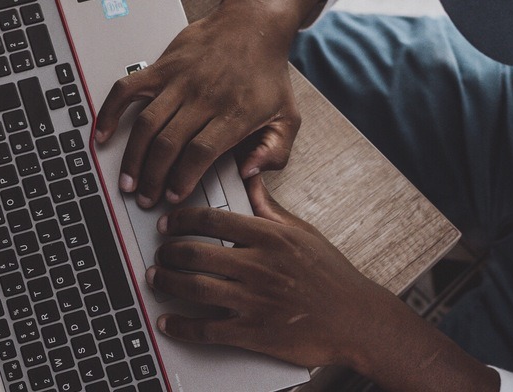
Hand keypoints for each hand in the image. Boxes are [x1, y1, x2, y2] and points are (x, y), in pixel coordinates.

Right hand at [93, 0, 300, 207]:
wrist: (253, 25)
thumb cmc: (267, 73)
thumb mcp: (288, 117)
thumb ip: (274, 151)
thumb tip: (250, 172)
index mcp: (234, 113)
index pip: (201, 153)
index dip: (183, 178)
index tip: (174, 196)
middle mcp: (204, 96)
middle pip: (169, 144)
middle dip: (153, 177)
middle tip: (147, 198)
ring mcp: (179, 80)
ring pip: (146, 124)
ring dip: (133, 157)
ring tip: (128, 181)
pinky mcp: (162, 66)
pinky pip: (128, 89)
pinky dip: (110, 112)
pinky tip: (103, 134)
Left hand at [147, 176, 394, 366]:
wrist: (355, 320)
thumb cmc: (332, 277)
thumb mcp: (303, 233)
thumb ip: (270, 209)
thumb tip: (249, 180)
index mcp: (270, 238)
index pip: (213, 221)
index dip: (181, 220)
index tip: (167, 223)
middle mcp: (259, 267)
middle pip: (196, 253)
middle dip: (168, 252)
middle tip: (160, 253)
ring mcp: (255, 301)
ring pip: (194, 288)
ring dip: (167, 283)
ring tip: (157, 279)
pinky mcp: (253, 333)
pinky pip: (206, 329)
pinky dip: (181, 326)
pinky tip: (168, 322)